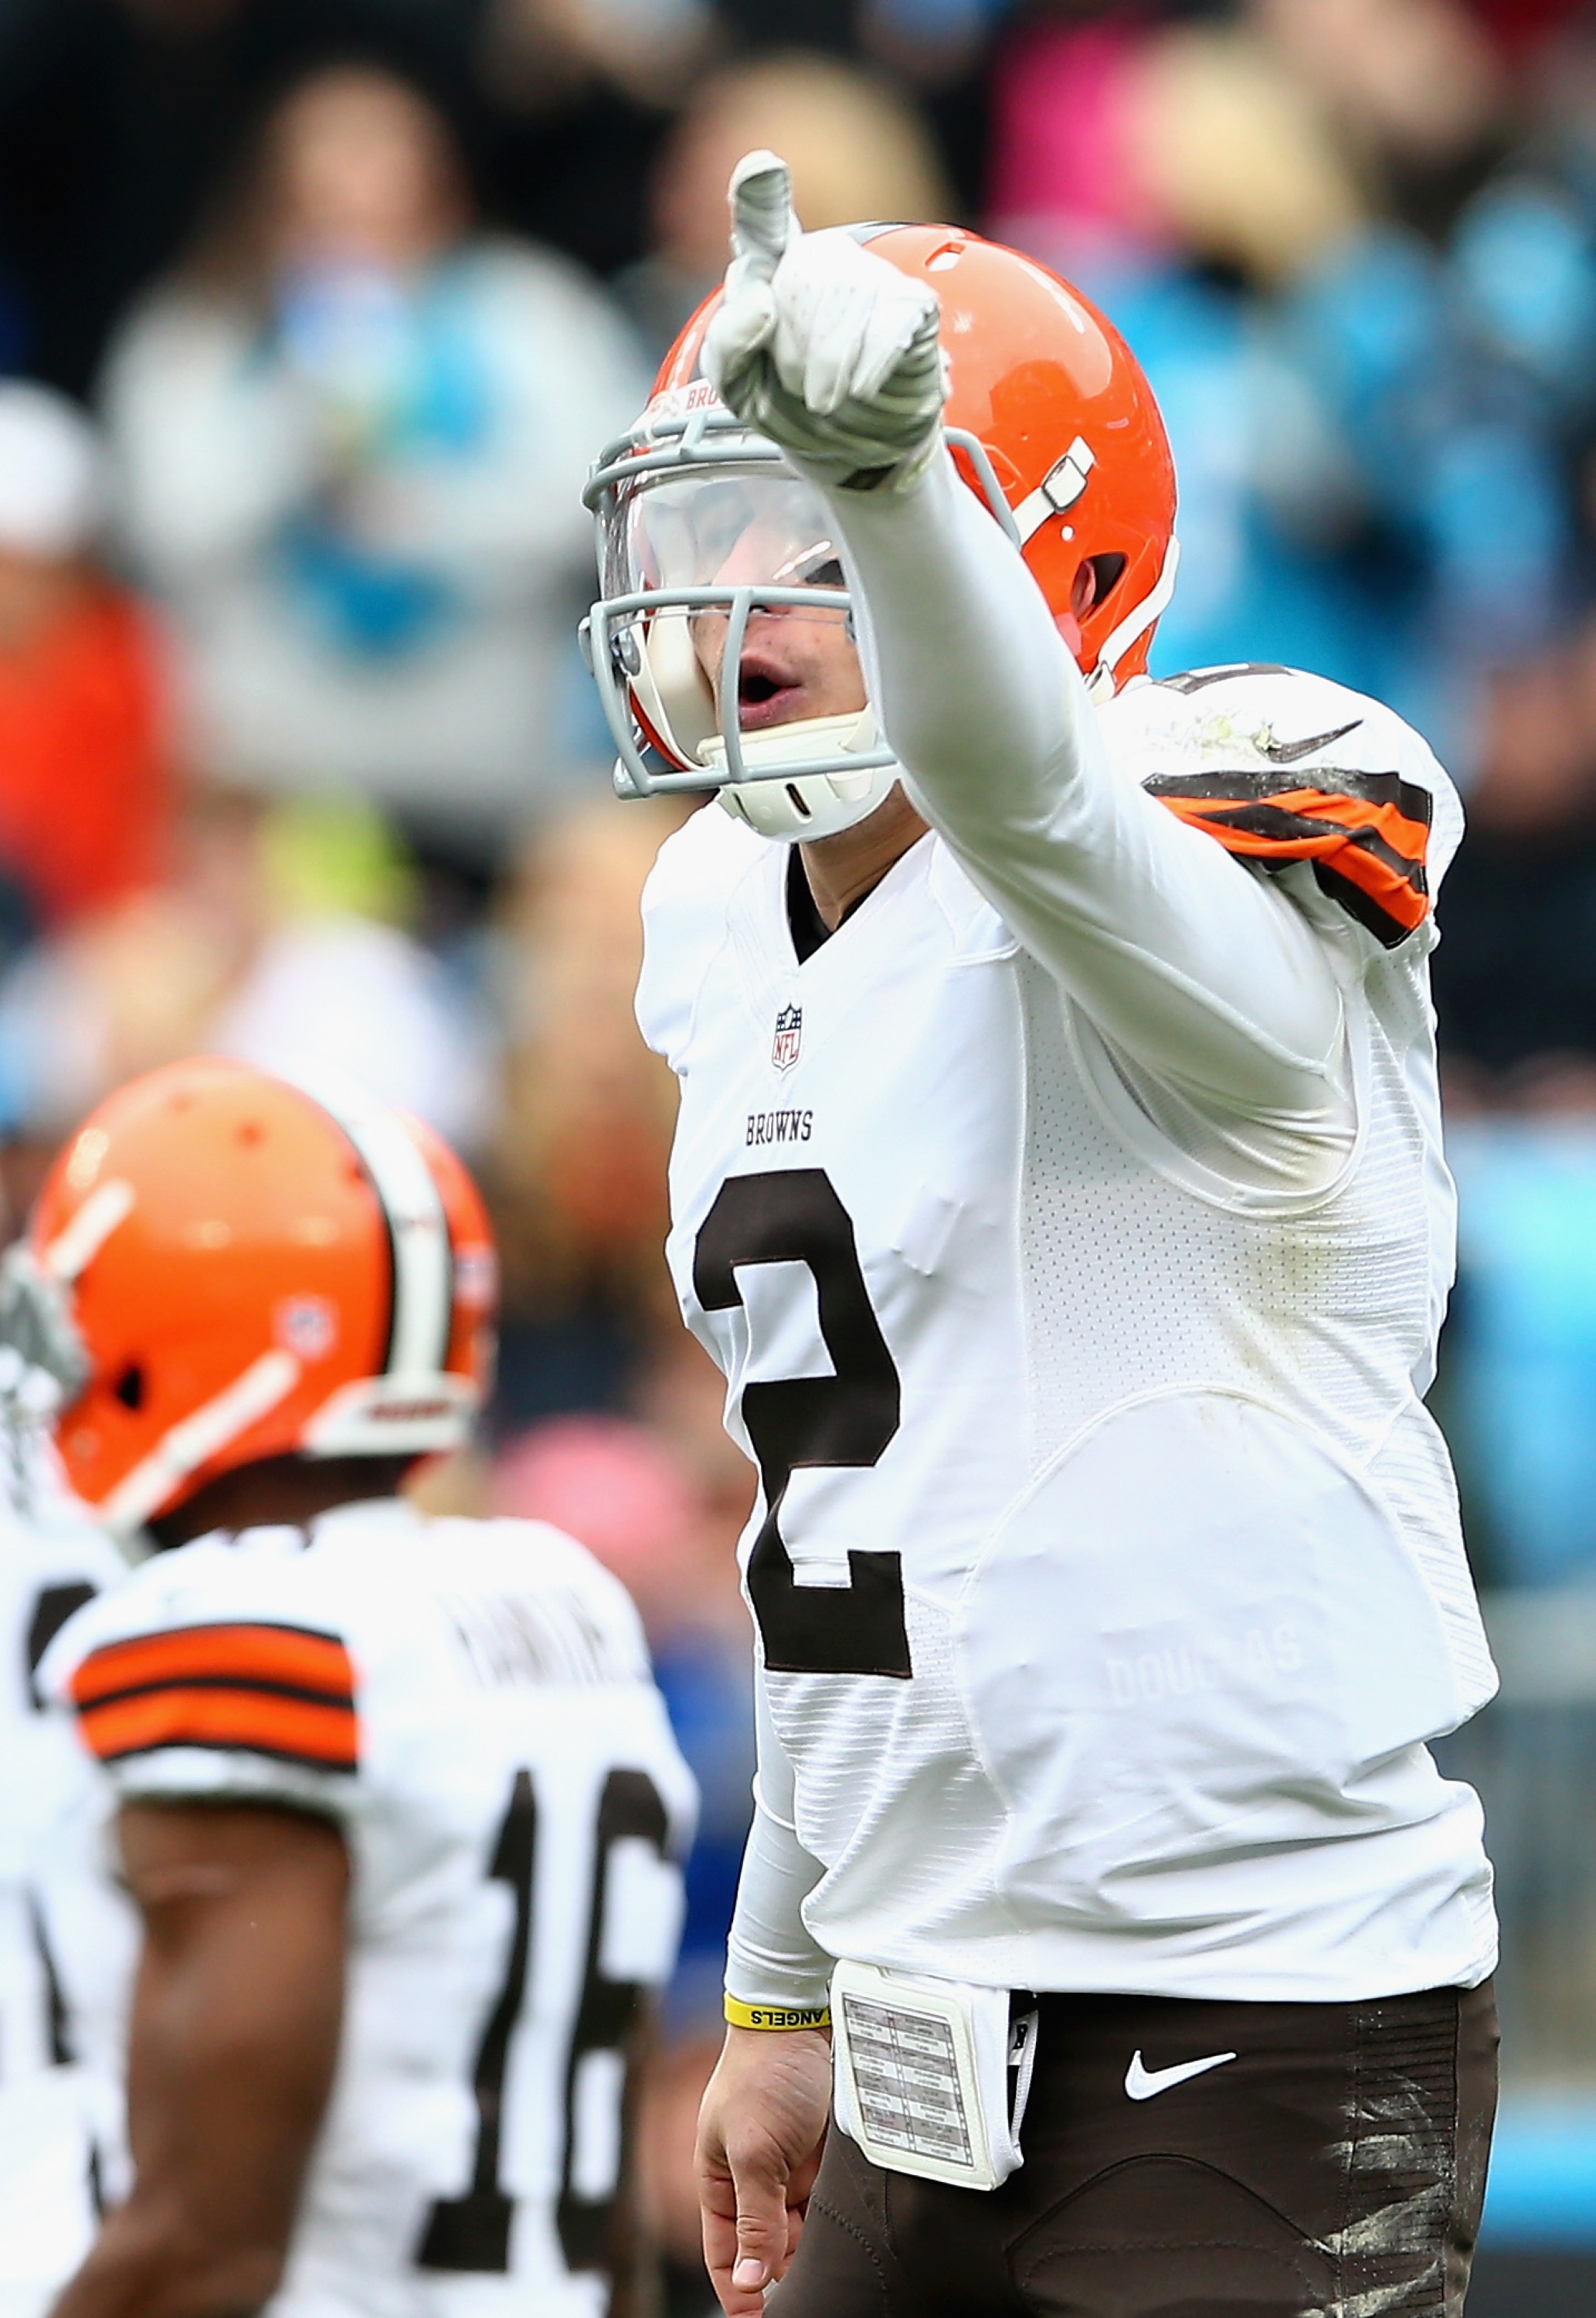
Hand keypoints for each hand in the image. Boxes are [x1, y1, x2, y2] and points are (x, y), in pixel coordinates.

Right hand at [695, 2024, 831, 2316]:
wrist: (804, 2019)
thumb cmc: (765, 2076)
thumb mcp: (755, 2153)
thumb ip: (755, 2220)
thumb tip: (750, 2281)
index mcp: (718, 2183)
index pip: (725, 2258)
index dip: (741, 2294)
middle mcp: (751, 2182)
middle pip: (767, 2252)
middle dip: (785, 2277)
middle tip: (816, 2299)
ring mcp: (788, 2171)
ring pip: (801, 2233)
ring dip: (814, 2251)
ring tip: (836, 2270)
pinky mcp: (821, 2159)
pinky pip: (827, 2207)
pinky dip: (836, 2224)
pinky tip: (851, 2235)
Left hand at [702, 150, 944, 493]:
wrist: (850, 455)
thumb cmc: (790, 406)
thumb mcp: (738, 386)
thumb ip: (728, 344)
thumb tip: (763, 303)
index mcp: (771, 268)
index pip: (763, 220)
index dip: (760, 193)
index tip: (760, 168)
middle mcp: (823, 260)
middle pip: (803, 275)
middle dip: (795, 348)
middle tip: (800, 390)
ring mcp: (872, 277)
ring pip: (849, 294)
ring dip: (830, 363)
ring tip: (827, 399)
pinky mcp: (913, 305)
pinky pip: (894, 318)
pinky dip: (871, 363)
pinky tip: (861, 388)